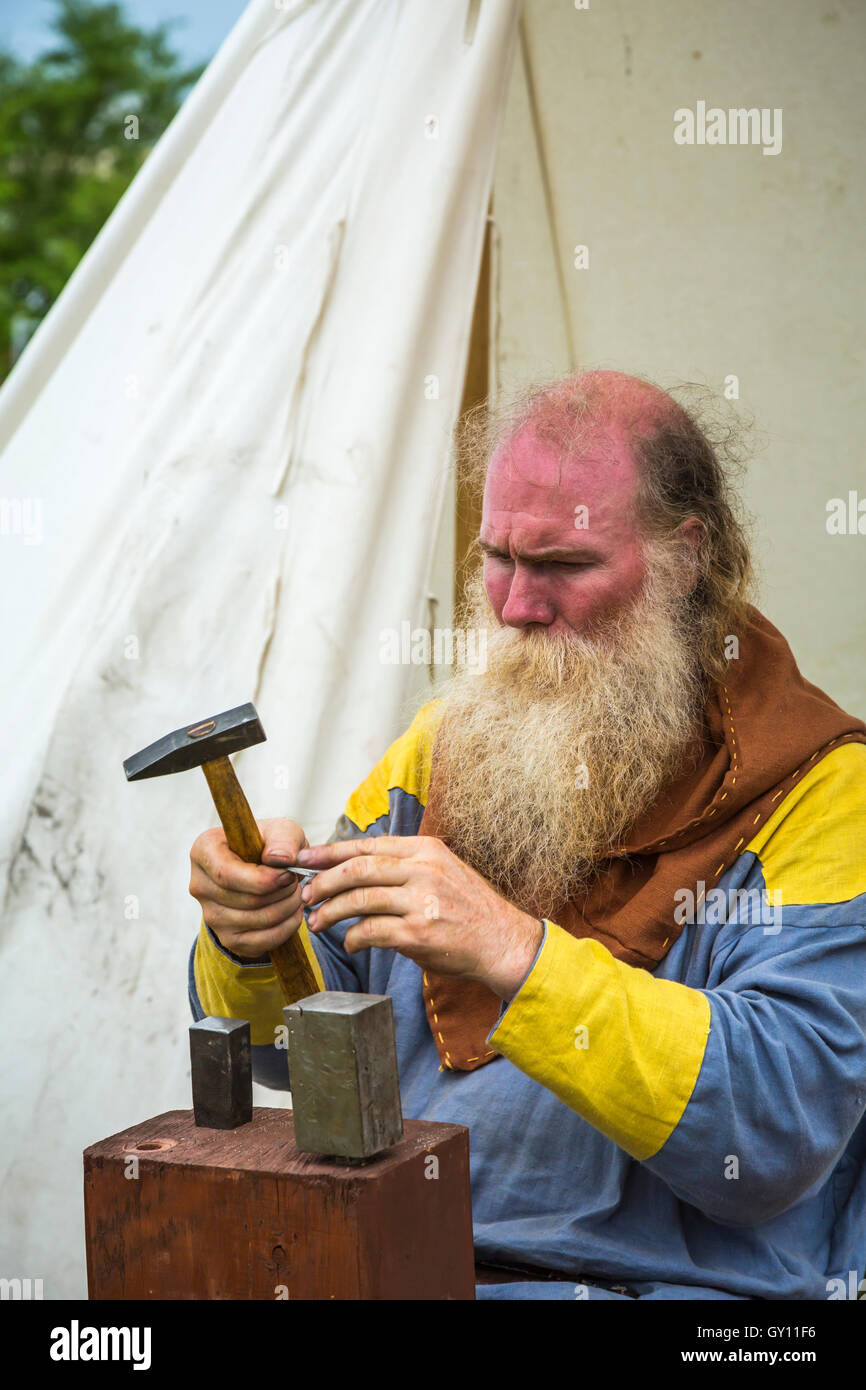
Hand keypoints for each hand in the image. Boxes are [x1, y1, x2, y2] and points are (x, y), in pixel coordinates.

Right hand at [189, 817, 307, 959]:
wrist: (266, 871)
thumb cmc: (270, 846)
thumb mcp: (281, 831)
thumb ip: (284, 839)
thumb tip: (280, 858)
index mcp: (204, 851)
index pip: (227, 875)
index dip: (263, 879)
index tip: (289, 874)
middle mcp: (200, 885)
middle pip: (246, 900)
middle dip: (282, 893)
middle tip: (297, 883)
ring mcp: (210, 915)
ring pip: (256, 921)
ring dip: (287, 909)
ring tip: (296, 895)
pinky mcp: (227, 938)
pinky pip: (261, 942)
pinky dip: (285, 928)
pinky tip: (292, 912)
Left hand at [296, 835, 543, 1000]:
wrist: (503, 941)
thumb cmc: (469, 909)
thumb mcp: (443, 870)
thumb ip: (405, 865)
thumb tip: (356, 867)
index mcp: (425, 850)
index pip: (367, 845)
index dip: (330, 852)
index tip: (305, 858)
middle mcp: (423, 870)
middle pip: (357, 869)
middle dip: (323, 882)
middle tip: (305, 895)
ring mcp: (421, 902)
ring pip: (359, 900)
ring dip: (330, 912)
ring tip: (316, 922)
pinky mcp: (418, 934)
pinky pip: (371, 932)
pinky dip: (353, 938)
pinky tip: (349, 942)